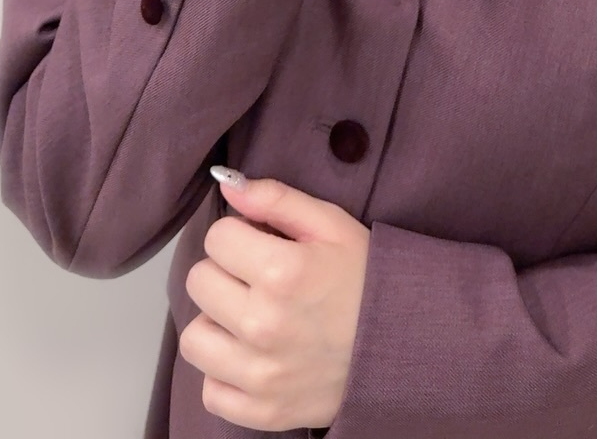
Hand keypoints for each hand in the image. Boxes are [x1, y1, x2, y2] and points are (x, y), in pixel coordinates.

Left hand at [180, 172, 371, 431]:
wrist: (401, 345)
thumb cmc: (365, 279)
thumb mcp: (331, 224)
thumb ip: (276, 199)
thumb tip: (227, 185)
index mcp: (282, 271)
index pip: (216, 237)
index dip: (239, 234)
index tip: (260, 243)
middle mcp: (264, 324)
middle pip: (199, 282)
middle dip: (225, 272)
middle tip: (257, 279)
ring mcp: (260, 374)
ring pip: (194, 337)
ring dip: (217, 323)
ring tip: (250, 317)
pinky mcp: (262, 411)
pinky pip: (210, 390)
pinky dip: (225, 374)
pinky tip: (253, 355)